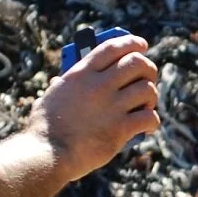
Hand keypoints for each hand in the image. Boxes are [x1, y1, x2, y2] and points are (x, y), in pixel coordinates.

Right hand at [30, 33, 160, 179]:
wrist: (48, 154)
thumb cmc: (44, 129)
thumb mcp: (50, 97)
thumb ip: (60, 86)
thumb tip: (58, 82)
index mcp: (81, 73)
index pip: (113, 47)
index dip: (132, 43)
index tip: (141, 45)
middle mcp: (99, 85)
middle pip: (136, 63)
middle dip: (148, 68)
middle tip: (148, 77)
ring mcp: (112, 106)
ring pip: (147, 89)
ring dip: (151, 96)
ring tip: (146, 104)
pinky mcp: (120, 129)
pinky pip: (149, 117)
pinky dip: (153, 121)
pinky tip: (149, 126)